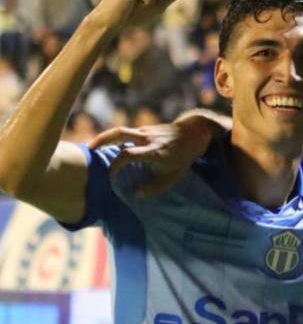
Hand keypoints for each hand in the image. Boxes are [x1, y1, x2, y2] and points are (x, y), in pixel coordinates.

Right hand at [88, 120, 210, 197]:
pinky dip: (115, 139)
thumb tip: (134, 194)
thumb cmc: (183, 158)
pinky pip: (126, 133)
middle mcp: (146, 138)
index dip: (115, 165)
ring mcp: (145, 131)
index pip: (127, 155)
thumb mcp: (172, 177)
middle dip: (101, 140)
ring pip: (120, 131)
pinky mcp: (145, 129)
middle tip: (88, 149)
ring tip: (92, 148)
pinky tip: (108, 147)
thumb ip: (153, 188)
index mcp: (153, 151)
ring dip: (104, 138)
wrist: (193, 134)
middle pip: (119, 133)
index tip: (110, 175)